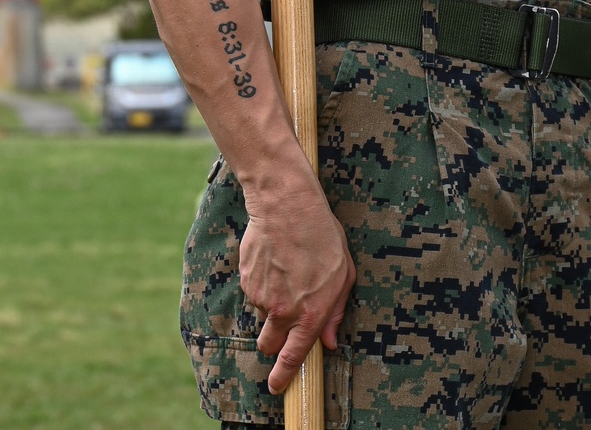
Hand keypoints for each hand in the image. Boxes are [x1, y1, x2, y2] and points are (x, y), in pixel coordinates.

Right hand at [240, 180, 355, 395]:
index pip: (293, 356)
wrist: (286, 204)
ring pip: (262, 313)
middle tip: (283, 317)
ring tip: (287, 267)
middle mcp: (284, 310)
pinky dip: (262, 282)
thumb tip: (329, 340)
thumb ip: (335, 310)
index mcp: (311, 312)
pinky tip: (275, 258)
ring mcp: (261, 296)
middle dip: (274, 340)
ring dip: (271, 301)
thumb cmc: (321, 233)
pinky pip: (253, 291)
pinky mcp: (246, 280)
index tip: (277, 387)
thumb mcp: (343, 271)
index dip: (283, 376)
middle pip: (269, 343)